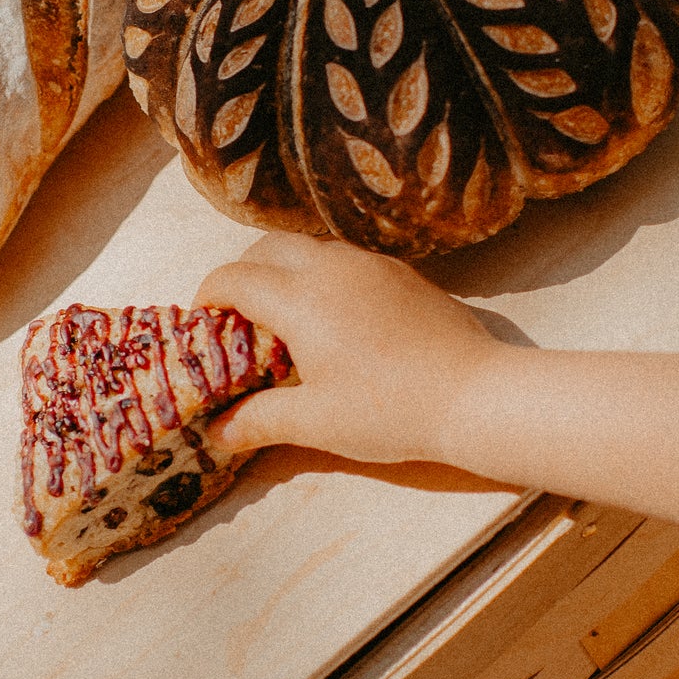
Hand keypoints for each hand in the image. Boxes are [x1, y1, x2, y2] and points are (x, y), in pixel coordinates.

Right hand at [196, 232, 504, 464]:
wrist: (475, 394)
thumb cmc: (390, 410)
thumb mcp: (316, 423)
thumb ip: (260, 420)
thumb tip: (218, 432)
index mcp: (299, 298)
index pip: (233, 278)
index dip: (208, 298)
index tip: (203, 323)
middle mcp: (330, 267)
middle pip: (266, 247)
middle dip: (242, 274)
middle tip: (238, 317)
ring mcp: (370, 264)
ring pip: (309, 247)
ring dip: (283, 270)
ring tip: (284, 317)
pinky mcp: (401, 272)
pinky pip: (344, 259)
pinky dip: (321, 275)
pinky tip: (335, 318)